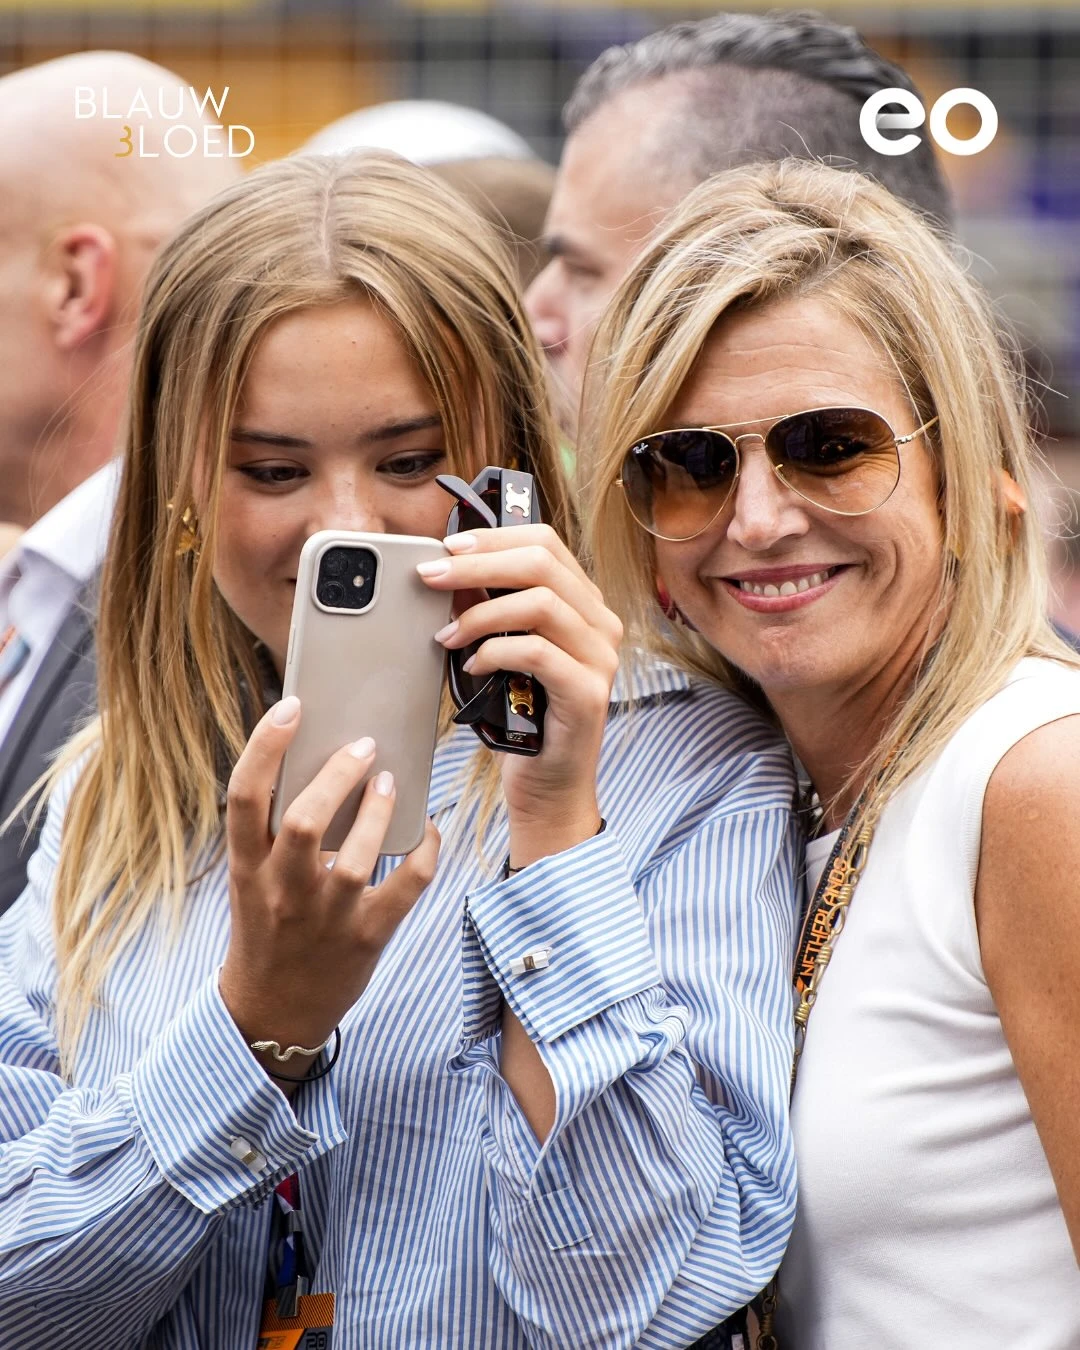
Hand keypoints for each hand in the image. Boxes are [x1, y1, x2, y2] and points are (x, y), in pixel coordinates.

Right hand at [219, 696, 438, 1091]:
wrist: (272, 1012)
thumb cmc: (268, 927)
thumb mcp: (254, 879)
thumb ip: (276, 831)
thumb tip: (321, 757)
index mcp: (247, 868)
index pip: (244, 797)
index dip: (266, 746)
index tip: (292, 707)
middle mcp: (281, 891)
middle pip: (304, 821)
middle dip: (337, 777)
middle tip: (364, 746)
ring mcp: (325, 919)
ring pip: (355, 858)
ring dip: (380, 813)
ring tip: (390, 782)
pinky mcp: (366, 939)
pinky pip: (405, 888)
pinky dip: (425, 852)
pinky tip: (430, 829)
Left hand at [418, 523, 621, 867]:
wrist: (548, 786)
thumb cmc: (521, 717)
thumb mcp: (499, 650)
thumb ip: (486, 609)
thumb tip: (446, 571)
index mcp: (583, 604)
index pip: (545, 542)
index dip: (493, 537)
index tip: (447, 546)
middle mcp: (601, 624)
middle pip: (541, 562)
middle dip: (476, 564)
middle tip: (429, 576)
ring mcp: (601, 657)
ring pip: (540, 602)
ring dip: (480, 613)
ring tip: (446, 635)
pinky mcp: (588, 692)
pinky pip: (537, 652)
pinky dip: (495, 651)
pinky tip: (472, 666)